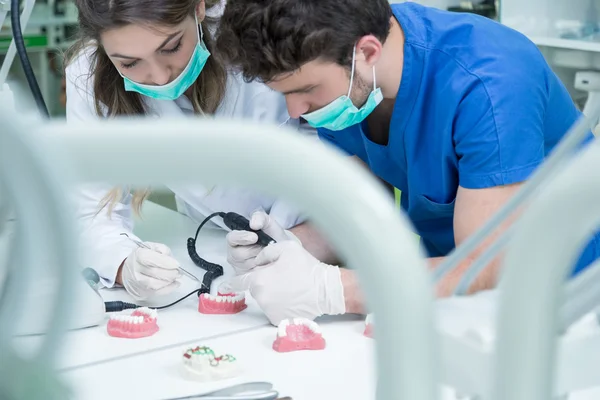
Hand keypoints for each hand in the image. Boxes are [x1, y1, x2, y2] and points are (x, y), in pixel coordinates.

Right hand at [121, 242, 181, 300]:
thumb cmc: (144, 256)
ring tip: (175, 277)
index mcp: (138, 255)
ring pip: (155, 284)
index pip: (151, 259)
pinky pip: (156, 292)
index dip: (166, 263)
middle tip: (178, 272)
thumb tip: (171, 260)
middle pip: (155, 273)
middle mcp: (135, 269)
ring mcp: (137, 282)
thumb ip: (162, 250)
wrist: (129, 269)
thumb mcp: (153, 247)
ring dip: (169, 281)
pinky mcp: (141, 292)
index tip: (177, 264)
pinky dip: (168, 289)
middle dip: (170, 273)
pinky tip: (174, 284)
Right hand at [226, 210, 298, 273]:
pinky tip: (267, 265)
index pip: (232, 238)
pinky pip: (250, 276)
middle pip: (238, 254)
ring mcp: (240, 266)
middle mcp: (235, 252)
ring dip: (259, 260)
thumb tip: (253, 224)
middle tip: (265, 248)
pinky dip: (262, 269)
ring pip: (246, 265)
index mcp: (237, 238)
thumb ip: (260, 217)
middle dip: (254, 250)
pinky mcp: (245, 278)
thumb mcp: (269, 223)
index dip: (242, 237)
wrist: (285, 252)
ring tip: (268, 256)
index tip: (255, 237)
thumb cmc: (274, 237)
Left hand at [228, 241, 344, 324]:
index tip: (222, 288)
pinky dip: (281, 306)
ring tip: (292, 287)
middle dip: (265, 282)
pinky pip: (275, 310)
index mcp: (259, 280)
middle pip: (257, 288)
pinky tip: (294, 298)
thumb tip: (258, 262)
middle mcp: (261, 298)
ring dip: (273, 294)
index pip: (239, 282)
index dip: (231, 284)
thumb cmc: (306, 267)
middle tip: (284, 277)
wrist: (325, 290)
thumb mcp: (285, 248)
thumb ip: (265, 252)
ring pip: (266, 299)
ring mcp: (270, 311)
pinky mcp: (280, 320)